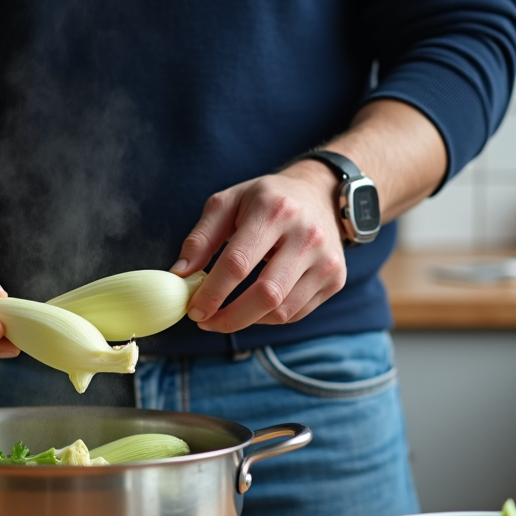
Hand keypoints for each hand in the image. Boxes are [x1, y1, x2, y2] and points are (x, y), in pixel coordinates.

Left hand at [171, 160, 347, 331]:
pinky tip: (252, 307)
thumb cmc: (265, 200)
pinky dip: (267, 318)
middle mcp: (307, 235)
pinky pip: (295, 313)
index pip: (238, 263)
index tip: (193, 310)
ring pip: (281, 311)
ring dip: (246, 321)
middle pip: (265, 295)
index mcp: (274, 210)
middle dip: (229, 317)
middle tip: (205, 322)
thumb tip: (179, 276)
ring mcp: (326, 259)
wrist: (321, 194)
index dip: (212, 293)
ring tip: (224, 315)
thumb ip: (200, 239)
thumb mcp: (227, 204)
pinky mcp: (335, 278)